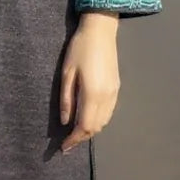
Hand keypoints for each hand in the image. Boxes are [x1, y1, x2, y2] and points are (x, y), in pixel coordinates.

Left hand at [60, 12, 119, 152]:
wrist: (101, 31)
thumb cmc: (79, 49)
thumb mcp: (67, 73)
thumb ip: (66, 99)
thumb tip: (65, 122)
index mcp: (93, 94)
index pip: (84, 126)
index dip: (74, 139)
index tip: (63, 148)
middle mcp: (107, 97)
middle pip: (96, 127)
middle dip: (82, 138)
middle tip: (67, 143)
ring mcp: (114, 93)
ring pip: (104, 122)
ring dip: (91, 130)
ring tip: (76, 132)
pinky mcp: (117, 88)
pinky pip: (109, 113)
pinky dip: (98, 121)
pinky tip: (88, 118)